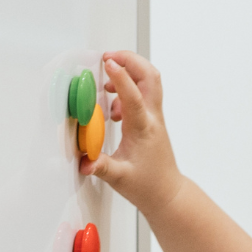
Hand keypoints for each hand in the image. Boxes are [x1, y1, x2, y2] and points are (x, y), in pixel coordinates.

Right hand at [80, 51, 184, 221]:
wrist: (167, 193)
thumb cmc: (148, 186)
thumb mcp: (119, 178)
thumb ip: (100, 167)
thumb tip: (83, 161)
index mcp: (143, 128)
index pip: (133, 95)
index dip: (120, 77)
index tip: (107, 63)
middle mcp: (151, 118)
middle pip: (149, 76)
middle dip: (130, 60)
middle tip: (109, 57)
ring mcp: (153, 117)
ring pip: (149, 82)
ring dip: (130, 72)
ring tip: (107, 79)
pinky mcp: (151, 121)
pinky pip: (144, 94)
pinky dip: (129, 88)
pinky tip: (113, 106)